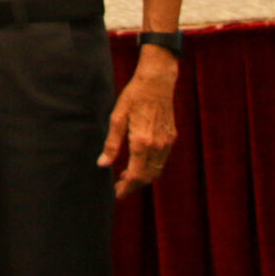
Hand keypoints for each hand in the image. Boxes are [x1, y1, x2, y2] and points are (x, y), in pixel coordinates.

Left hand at [98, 50, 178, 196]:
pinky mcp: (171, 137)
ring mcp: (167, 143)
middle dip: (134, 185)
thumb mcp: (117, 117)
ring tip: (126, 176)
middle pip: (148, 177)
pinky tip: (140, 162)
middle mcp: (157, 146)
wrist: (157, 81)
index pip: (135, 175)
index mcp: (142, 142)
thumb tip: (102, 164)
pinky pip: (162, 160)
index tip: (116, 194)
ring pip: (157, 170)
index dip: (126, 187)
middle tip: (119, 187)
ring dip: (143, 177)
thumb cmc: (133, 96)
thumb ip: (111, 143)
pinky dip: (152, 167)